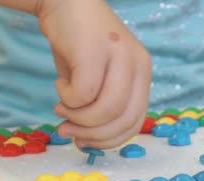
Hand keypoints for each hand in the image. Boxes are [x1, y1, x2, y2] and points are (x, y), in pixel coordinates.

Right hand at [36, 0, 151, 148]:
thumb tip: (86, 142)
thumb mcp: (98, 79)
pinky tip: (59, 83)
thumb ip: (99, 108)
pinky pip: (83, 93)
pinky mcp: (96, 50)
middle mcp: (138, 65)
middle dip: (93, 134)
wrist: (63, 1)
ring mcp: (120, 55)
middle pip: (124, 119)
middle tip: (67, 130)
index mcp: (143, 74)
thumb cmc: (78, 45)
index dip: (110, 140)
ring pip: (106, 110)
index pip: (135, 122)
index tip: (85, 142)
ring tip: (61, 107)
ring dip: (78, 118)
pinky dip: (67, 97)